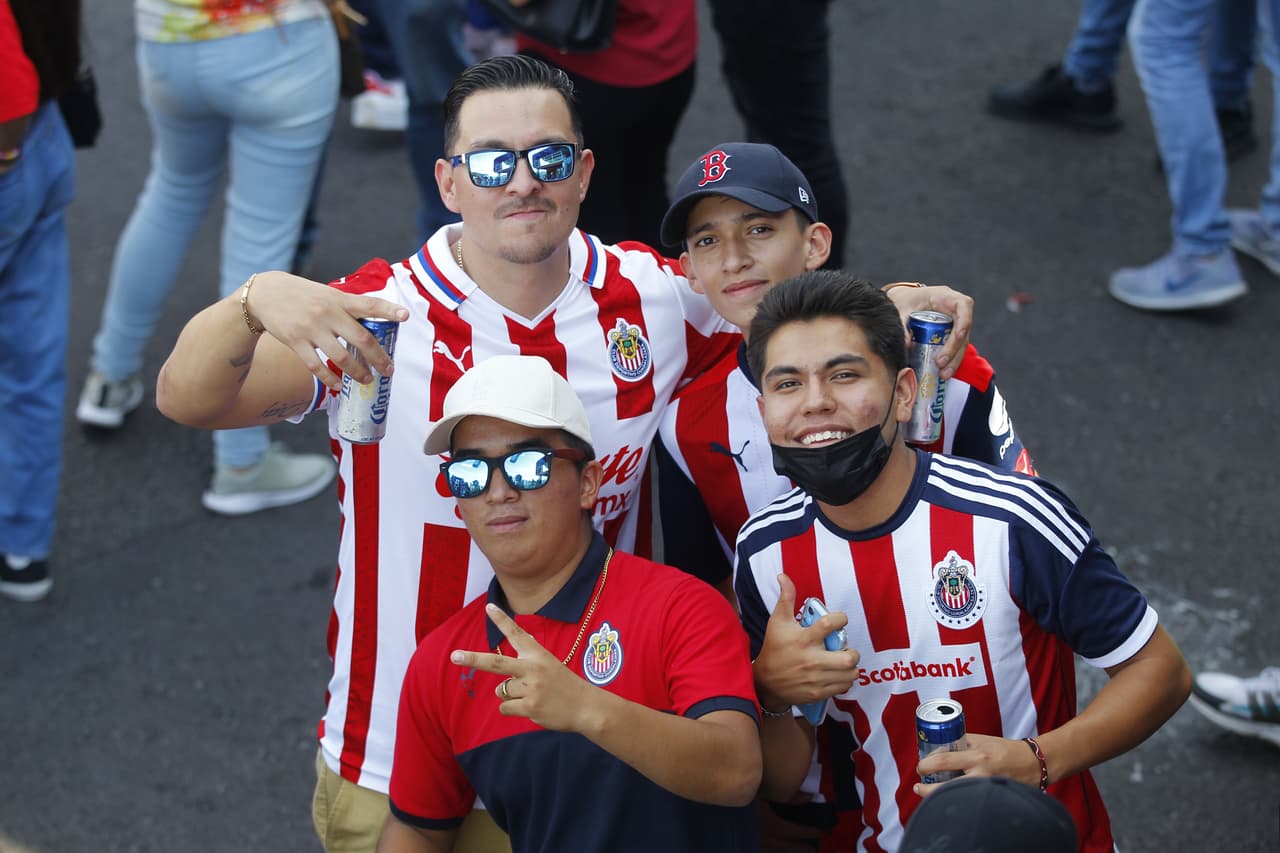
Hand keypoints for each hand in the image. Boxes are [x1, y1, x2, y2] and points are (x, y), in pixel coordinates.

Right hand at [246, 271, 408, 390]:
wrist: (264, 294)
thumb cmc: (303, 295)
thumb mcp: (327, 293)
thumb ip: (348, 306)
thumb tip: (375, 322)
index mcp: (338, 299)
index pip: (368, 304)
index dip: (388, 310)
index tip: (405, 316)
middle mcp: (328, 313)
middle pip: (360, 338)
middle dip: (378, 357)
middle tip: (388, 370)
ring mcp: (311, 328)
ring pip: (340, 357)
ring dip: (357, 372)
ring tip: (367, 380)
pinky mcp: (296, 342)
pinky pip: (316, 366)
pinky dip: (329, 379)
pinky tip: (337, 385)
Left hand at [450, 603, 595, 731]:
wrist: (587, 706)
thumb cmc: (564, 685)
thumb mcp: (549, 665)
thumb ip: (526, 666)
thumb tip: (498, 685)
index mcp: (537, 654)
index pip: (517, 634)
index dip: (502, 620)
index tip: (488, 607)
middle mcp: (532, 668)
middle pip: (495, 663)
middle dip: (473, 659)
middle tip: (454, 656)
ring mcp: (531, 688)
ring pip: (501, 691)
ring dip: (510, 695)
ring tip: (532, 696)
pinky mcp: (530, 707)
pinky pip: (505, 708)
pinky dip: (513, 709)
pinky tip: (531, 707)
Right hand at [753, 574, 860, 708]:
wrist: (765, 681)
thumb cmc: (774, 647)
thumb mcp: (777, 621)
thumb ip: (786, 598)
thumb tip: (783, 576)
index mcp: (803, 639)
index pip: (830, 624)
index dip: (841, 618)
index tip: (840, 619)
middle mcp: (811, 660)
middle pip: (848, 658)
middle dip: (853, 652)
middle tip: (846, 649)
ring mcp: (815, 679)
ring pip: (849, 674)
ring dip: (851, 667)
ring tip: (843, 661)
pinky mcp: (818, 693)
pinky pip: (843, 687)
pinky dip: (845, 680)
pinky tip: (838, 674)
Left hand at [882, 283, 973, 379]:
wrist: (906, 300)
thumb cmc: (906, 300)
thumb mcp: (901, 309)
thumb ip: (902, 324)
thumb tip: (907, 345)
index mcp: (946, 297)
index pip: (963, 305)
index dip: (964, 321)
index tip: (958, 336)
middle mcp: (956, 310)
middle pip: (963, 330)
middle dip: (955, 350)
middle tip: (941, 365)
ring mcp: (956, 323)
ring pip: (962, 342)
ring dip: (954, 360)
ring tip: (943, 374)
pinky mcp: (953, 334)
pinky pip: (955, 348)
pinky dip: (950, 360)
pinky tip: (943, 373)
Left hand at [912, 733, 1041, 797]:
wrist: (1033, 764)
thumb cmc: (1005, 749)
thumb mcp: (981, 740)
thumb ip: (960, 741)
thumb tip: (938, 747)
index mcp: (977, 757)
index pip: (943, 762)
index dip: (925, 766)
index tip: (920, 768)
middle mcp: (981, 775)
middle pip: (946, 788)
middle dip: (926, 790)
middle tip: (918, 787)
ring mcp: (987, 789)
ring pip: (956, 797)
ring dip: (938, 796)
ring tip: (928, 792)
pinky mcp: (991, 799)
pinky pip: (968, 800)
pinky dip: (956, 798)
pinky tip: (948, 796)